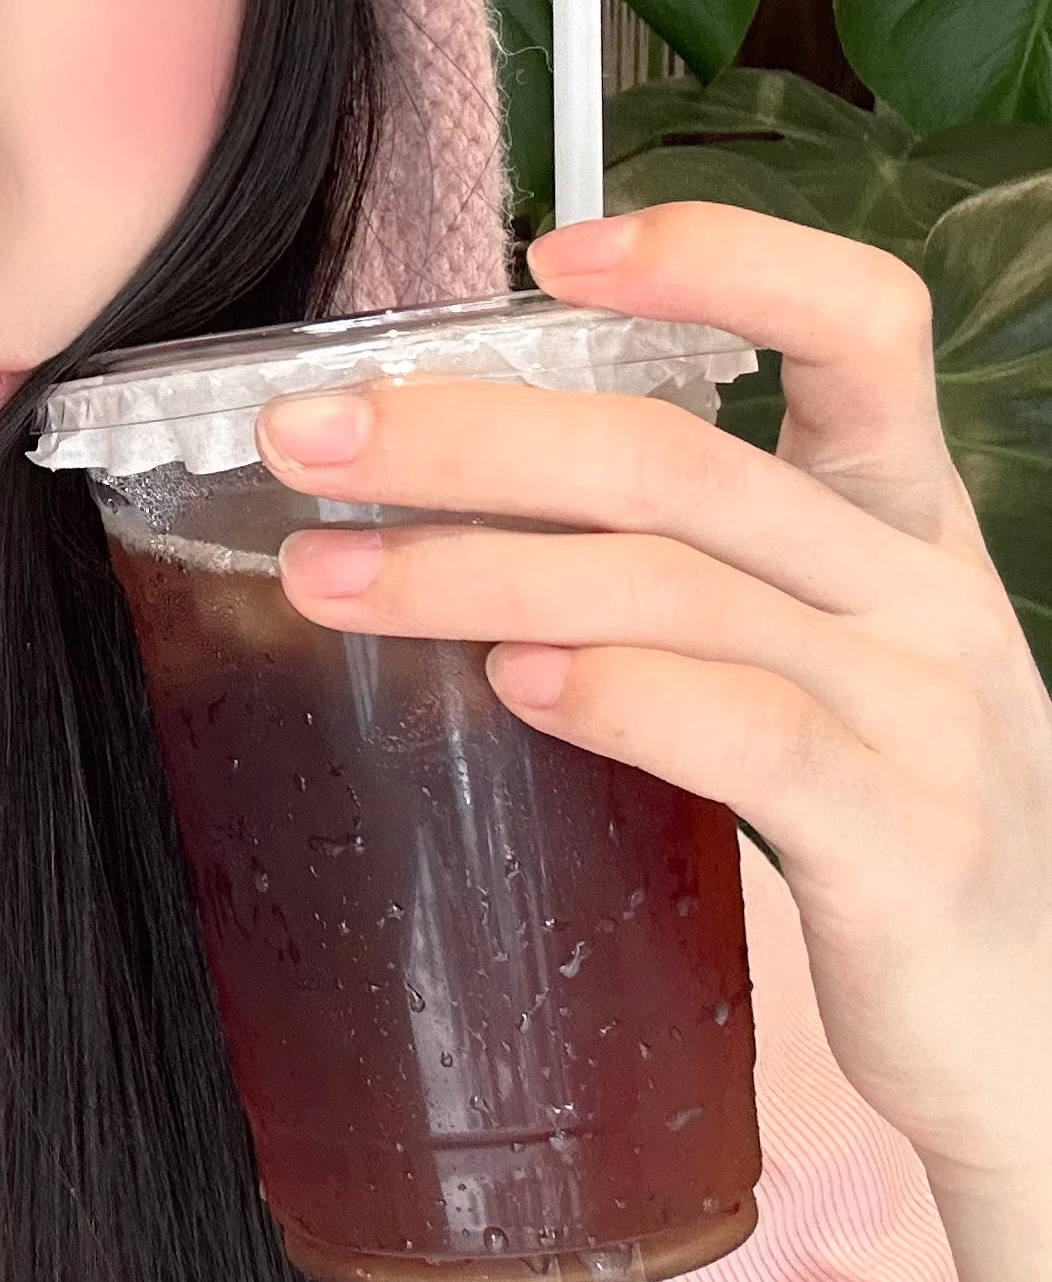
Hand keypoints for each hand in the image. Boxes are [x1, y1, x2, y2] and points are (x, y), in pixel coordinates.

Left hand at [255, 202, 1051, 1198]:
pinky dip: (621, 696)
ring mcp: (925, 714)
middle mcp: (921, 589)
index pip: (858, 323)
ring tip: (328, 574)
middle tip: (303, 438)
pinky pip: (752, 735)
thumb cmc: (880, 809)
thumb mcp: (806, 651)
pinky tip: (513, 682)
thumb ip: (679, 566)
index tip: (544, 255)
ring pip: (678, 588)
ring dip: (475, 567)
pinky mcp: (906, 846)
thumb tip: (445, 495)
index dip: (715, 260)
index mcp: (900, 514)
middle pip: (680, 459)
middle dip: (470, 436)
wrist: (1035, 1025)